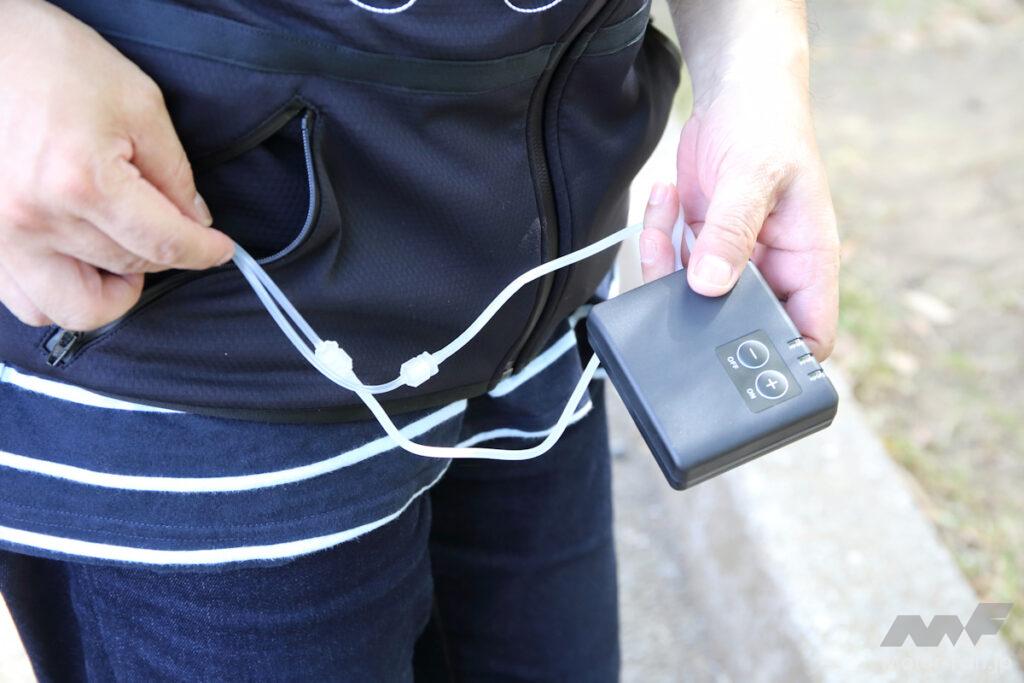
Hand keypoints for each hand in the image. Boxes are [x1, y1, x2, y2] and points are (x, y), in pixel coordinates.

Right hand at [0, 0, 233, 330]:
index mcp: (81, 181)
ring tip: (120, 252)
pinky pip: (25, 301)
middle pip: (127, 272)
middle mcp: (35, 219)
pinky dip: (59, 293)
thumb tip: (195, 221)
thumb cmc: (52, 60)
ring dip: (109, 292)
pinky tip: (77, 259)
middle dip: (161, 257)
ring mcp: (0, 238)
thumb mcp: (137, 103)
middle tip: (165, 229)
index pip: (164, 244)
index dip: (204, 252)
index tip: (219, 250)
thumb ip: (175, 172)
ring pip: (72, 309)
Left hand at [639, 75, 839, 359]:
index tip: (742, 359)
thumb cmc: (767, 126)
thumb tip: (709, 284)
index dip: (784, 361)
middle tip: (677, 282)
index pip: (808, 334)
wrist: (736, 92)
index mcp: (807, 261)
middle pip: (739, 325)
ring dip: (666, 270)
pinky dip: (657, 241)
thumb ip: (732, 232)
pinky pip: (671, 267)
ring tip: (667, 218)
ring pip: (693, 300)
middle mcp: (772, 269)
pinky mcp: (701, 246)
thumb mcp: (754, 176)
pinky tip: (666, 198)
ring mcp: (733, 261)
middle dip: (702, 314)